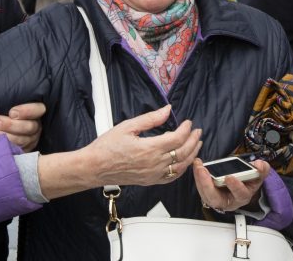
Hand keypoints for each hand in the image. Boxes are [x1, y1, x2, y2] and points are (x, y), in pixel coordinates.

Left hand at [0, 102, 46, 151]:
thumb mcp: (3, 100)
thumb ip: (6, 97)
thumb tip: (3, 89)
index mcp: (34, 111)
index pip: (38, 110)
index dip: (26, 111)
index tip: (11, 112)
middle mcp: (35, 125)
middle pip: (30, 127)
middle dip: (11, 125)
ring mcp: (31, 139)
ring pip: (23, 140)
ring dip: (5, 136)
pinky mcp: (23, 150)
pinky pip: (17, 151)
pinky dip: (4, 146)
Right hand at [84, 104, 202, 186]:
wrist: (95, 167)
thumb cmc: (107, 147)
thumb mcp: (128, 126)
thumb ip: (150, 118)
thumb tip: (167, 110)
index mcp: (149, 148)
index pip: (177, 138)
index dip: (186, 129)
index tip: (188, 122)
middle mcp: (154, 164)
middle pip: (183, 152)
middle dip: (193, 140)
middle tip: (197, 131)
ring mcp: (153, 175)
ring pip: (181, 166)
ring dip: (192, 154)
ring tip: (197, 144)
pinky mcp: (150, 181)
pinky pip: (172, 177)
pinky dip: (182, 169)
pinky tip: (185, 162)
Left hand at [193, 158, 269, 211]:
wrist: (240, 186)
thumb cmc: (247, 182)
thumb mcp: (257, 175)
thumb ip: (261, 169)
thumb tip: (260, 165)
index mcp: (243, 196)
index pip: (240, 194)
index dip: (235, 187)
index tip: (229, 177)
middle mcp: (228, 201)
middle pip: (215, 198)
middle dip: (207, 184)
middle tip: (203, 170)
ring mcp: (216, 199)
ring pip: (205, 194)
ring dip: (200, 179)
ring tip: (198, 165)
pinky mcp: (208, 194)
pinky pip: (201, 188)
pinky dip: (198, 177)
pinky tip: (197, 166)